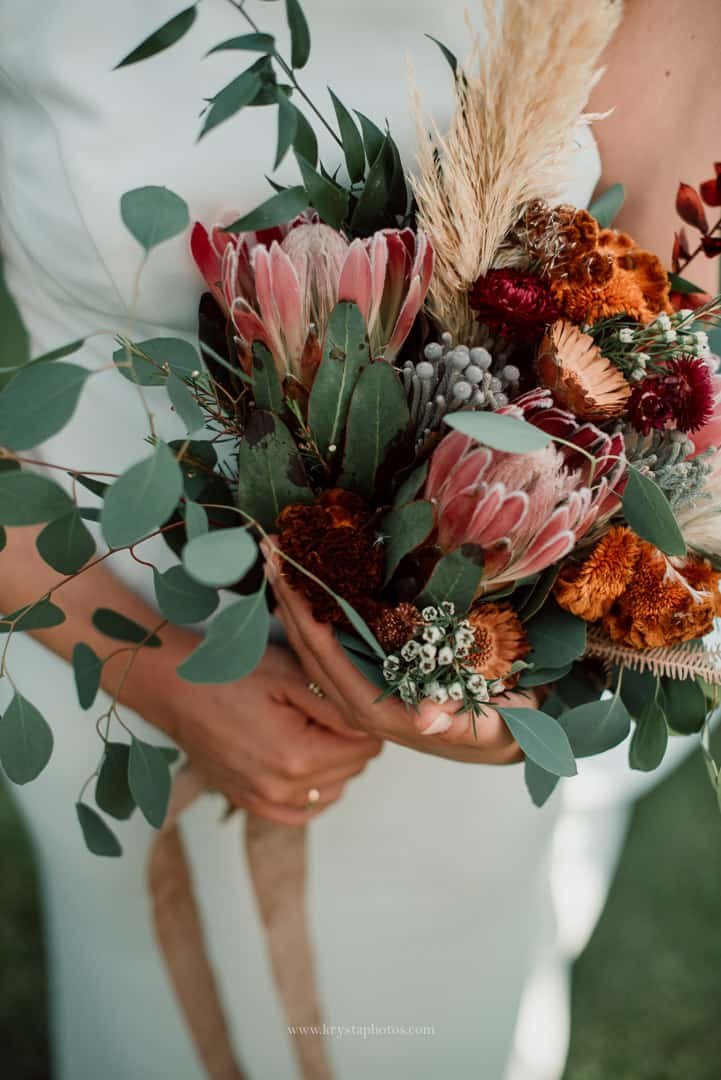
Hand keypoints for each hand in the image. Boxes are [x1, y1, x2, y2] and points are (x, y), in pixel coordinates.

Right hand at [124, 638, 382, 825]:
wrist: (176, 688)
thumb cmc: (232, 674)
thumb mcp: (291, 675)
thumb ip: (337, 707)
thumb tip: (372, 726)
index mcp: (297, 756)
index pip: (365, 750)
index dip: (366, 723)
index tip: (354, 701)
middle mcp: (282, 789)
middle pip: (352, 771)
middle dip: (353, 741)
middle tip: (333, 710)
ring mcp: (263, 801)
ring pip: (332, 791)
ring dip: (336, 765)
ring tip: (317, 730)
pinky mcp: (249, 804)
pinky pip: (302, 811)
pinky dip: (314, 791)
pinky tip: (308, 764)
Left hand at [265, 542, 528, 766]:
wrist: (523, 733)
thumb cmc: (510, 726)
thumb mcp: (496, 725)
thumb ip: (462, 724)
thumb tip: (425, 720)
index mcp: (389, 716)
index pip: (333, 666)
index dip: (308, 623)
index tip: (289, 580)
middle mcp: (370, 707)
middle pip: (314, 653)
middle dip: (290, 602)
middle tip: (270, 549)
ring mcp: (371, 692)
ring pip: (319, 648)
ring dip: (296, 604)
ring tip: (277, 558)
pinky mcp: (381, 679)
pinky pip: (337, 646)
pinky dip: (317, 613)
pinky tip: (306, 584)